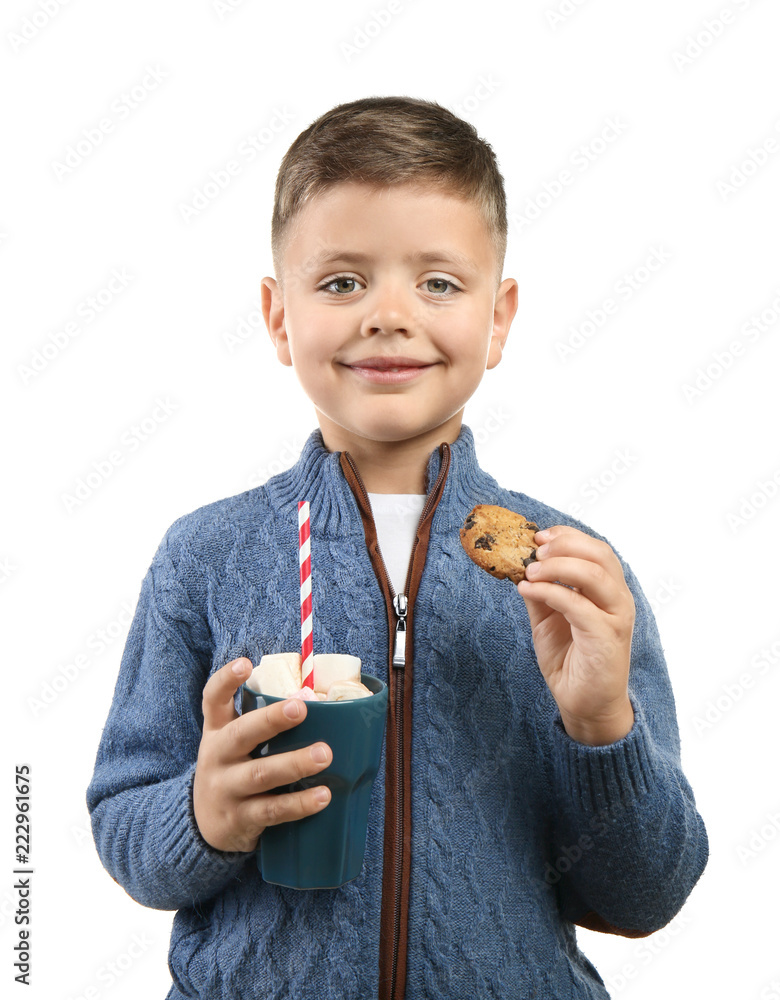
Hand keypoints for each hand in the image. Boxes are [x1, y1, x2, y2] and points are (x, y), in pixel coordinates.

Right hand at [192, 658, 332, 852]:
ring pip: (261, 774)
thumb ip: (262, 724)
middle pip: (240, 734)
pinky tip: (323, 795)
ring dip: (294, 763)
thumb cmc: (233, 771)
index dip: (226, 680)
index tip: (245, 664)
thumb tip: (319, 700)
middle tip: (301, 707)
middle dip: (271, 720)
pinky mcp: (240, 819)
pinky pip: (272, 810)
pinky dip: (299, 803)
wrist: (202, 825)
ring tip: (324, 754)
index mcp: (217, 732)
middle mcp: (217, 757)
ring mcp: (226, 789)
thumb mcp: (233, 745)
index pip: (212, 700)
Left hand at [517, 526, 634, 745]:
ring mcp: (616, 617)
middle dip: (564, 545)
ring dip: (557, 566)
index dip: (568, 536)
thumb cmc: (571, 660)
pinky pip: (578, 605)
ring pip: (594, 574)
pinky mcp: (606, 638)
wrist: (585, 705)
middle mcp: (618, 599)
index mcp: (608, 591)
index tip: (538, 536)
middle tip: (535, 551)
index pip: (596, 549)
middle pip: (600, 554)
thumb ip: (540, 592)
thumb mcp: (547, 619)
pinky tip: (527, 590)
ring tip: (529, 571)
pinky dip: (549, 592)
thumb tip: (519, 566)